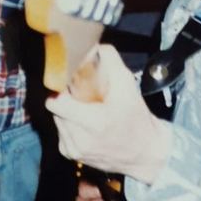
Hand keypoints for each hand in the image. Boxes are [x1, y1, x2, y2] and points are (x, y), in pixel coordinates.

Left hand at [46, 44, 171, 184]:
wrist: (145, 153)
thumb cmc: (137, 119)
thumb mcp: (128, 86)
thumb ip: (110, 62)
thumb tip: (95, 47)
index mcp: (93, 123)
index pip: (56, 102)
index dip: (61, 87)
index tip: (70, 82)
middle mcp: (79, 139)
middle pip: (55, 107)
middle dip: (66, 97)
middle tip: (82, 94)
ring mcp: (73, 149)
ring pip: (56, 118)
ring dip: (67, 110)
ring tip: (86, 108)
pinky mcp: (69, 154)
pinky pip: (61, 130)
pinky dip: (69, 123)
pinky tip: (85, 123)